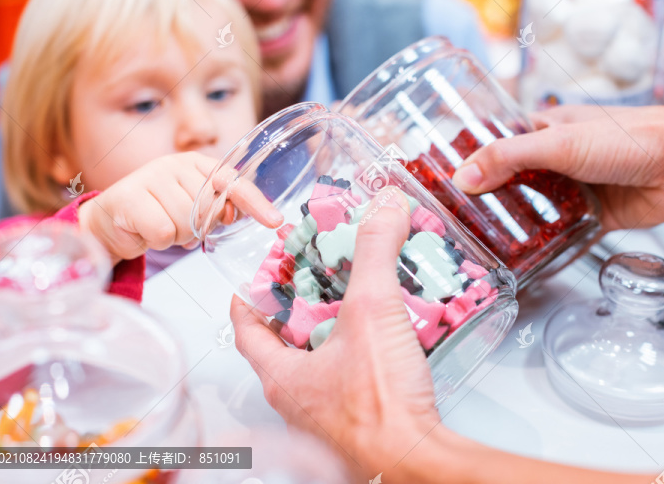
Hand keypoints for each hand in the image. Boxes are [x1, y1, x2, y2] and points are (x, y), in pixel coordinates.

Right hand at [79, 152, 281, 263]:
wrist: (109, 223)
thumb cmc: (155, 214)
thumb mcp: (192, 208)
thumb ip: (217, 208)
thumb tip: (234, 213)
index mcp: (195, 164)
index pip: (232, 181)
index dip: (255, 202)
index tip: (275, 220)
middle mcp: (174, 164)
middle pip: (209, 210)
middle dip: (197, 228)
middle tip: (177, 224)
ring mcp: (150, 177)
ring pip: (186, 222)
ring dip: (175, 235)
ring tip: (159, 226)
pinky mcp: (129, 197)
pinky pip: (163, 231)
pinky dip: (157, 240)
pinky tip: (144, 230)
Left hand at [231, 187, 439, 478]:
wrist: (417, 460)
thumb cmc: (380, 405)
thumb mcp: (373, 309)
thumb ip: (376, 252)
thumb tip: (384, 206)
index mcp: (282, 375)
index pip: (246, 329)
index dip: (249, 296)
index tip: (259, 273)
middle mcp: (297, 400)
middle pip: (284, 343)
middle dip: (300, 306)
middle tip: (318, 275)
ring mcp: (326, 416)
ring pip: (318, 363)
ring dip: (332, 330)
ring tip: (356, 299)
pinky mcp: (359, 424)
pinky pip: (349, 380)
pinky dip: (360, 354)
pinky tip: (387, 337)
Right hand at [452, 103, 663, 231]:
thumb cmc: (632, 138)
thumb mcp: (559, 143)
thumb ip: (509, 158)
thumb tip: (465, 175)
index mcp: (547, 129)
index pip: (498, 142)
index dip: (472, 159)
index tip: (445, 180)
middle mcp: (559, 157)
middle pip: (513, 179)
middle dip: (490, 197)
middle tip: (460, 219)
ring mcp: (576, 186)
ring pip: (536, 207)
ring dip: (517, 222)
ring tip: (485, 242)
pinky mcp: (594, 214)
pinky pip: (563, 231)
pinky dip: (548, 243)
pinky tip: (528, 257)